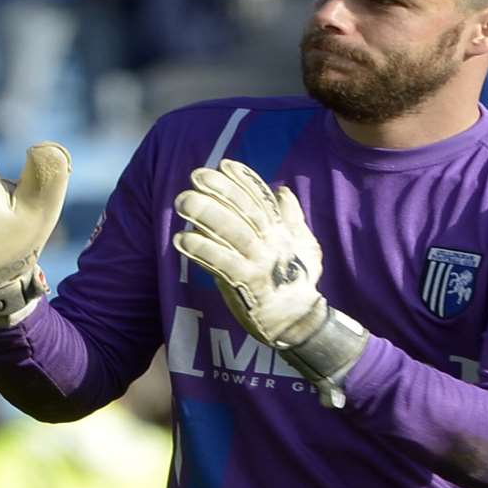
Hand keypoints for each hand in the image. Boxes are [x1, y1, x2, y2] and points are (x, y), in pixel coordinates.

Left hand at [173, 160, 365, 406]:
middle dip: (220, 191)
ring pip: (232, 233)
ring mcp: (260, 263)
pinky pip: (222, 264)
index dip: (243, 180)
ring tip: (183, 201)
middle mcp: (271, 243)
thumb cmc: (299, 283)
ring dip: (207, 215)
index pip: (261, 199)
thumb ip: (292, 218)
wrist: (300, 323)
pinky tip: (183, 238)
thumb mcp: (304, 246)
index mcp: (281, 232)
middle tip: (196, 176)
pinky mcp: (247, 285)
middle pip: (244, 211)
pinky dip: (203, 250)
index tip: (223, 165)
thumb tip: (283, 191)